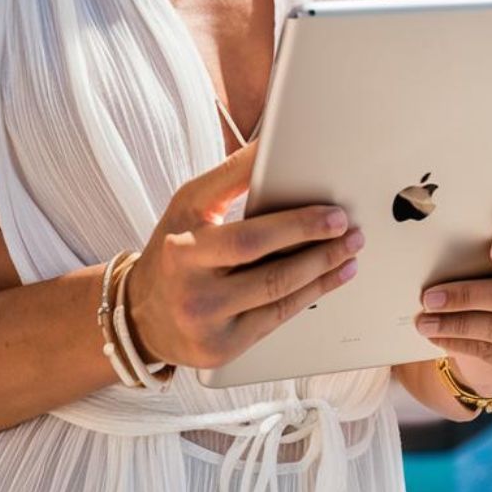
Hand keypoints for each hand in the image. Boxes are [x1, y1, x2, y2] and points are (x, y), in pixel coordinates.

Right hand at [125, 142, 363, 368]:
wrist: (141, 314)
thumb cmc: (175, 250)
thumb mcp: (190, 207)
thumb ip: (232, 176)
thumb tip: (272, 142)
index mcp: (183, 249)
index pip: (248, 237)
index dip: (297, 226)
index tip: (333, 213)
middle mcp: (191, 290)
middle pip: (270, 271)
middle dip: (319, 249)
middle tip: (349, 230)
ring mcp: (206, 323)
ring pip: (280, 296)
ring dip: (324, 271)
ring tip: (350, 250)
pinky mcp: (222, 348)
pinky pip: (278, 319)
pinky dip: (312, 294)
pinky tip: (333, 277)